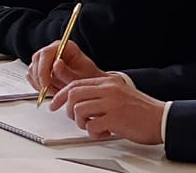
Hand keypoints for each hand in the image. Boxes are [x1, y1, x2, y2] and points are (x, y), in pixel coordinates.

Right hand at [28, 40, 108, 91]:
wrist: (90, 87)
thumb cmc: (89, 80)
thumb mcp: (80, 78)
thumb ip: (67, 73)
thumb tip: (55, 64)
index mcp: (66, 46)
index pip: (46, 52)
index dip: (43, 69)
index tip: (45, 84)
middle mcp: (54, 50)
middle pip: (37, 60)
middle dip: (40, 78)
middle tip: (48, 91)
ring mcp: (46, 58)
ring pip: (33, 68)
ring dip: (39, 83)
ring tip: (54, 92)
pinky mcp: (41, 67)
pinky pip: (32, 75)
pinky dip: (37, 85)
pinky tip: (49, 91)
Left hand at [51, 76, 166, 143]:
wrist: (162, 119)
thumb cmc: (141, 110)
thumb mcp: (118, 94)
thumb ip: (99, 94)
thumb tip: (75, 101)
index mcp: (108, 83)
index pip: (75, 85)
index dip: (61, 95)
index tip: (54, 104)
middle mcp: (108, 90)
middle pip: (73, 95)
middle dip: (67, 109)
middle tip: (74, 119)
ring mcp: (111, 104)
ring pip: (78, 110)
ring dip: (81, 123)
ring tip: (93, 127)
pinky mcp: (115, 119)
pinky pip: (91, 126)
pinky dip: (93, 132)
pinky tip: (104, 133)